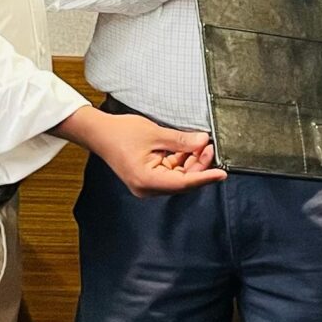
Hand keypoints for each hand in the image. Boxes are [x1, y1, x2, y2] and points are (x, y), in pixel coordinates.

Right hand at [64, 106, 226, 196]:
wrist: (99, 133)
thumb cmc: (120, 133)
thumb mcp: (155, 133)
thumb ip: (181, 140)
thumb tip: (203, 142)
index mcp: (147, 180)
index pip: (183, 183)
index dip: (205, 177)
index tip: (222, 173)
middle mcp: (147, 188)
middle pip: (182, 182)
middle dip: (198, 165)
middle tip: (209, 146)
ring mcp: (147, 184)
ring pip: (178, 177)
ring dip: (191, 162)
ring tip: (200, 144)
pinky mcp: (148, 177)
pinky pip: (170, 172)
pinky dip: (181, 161)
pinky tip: (188, 148)